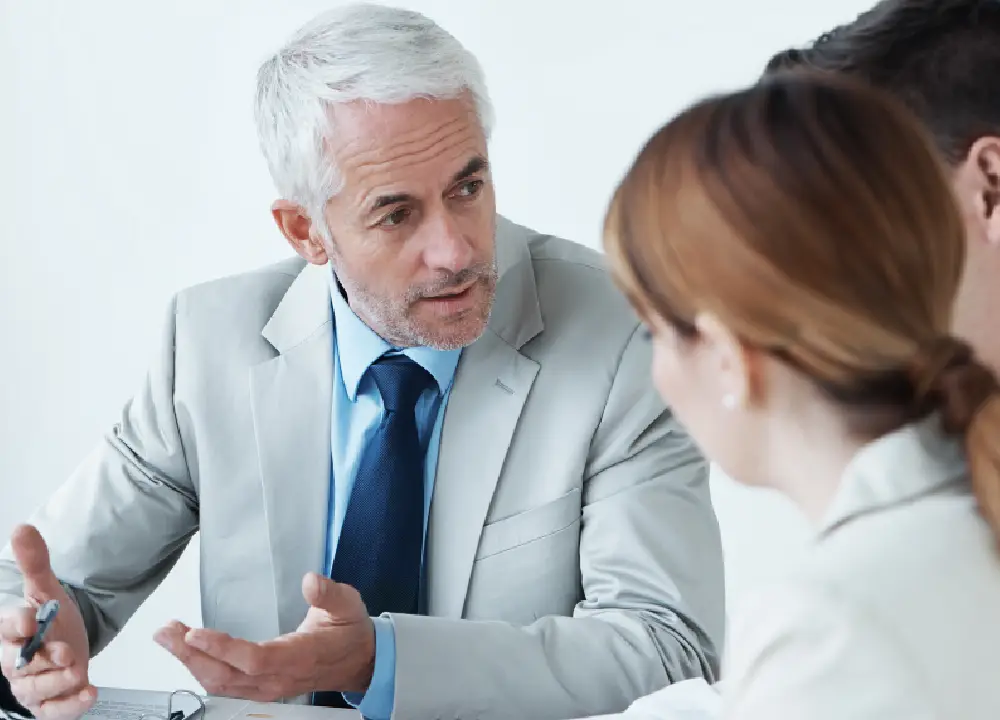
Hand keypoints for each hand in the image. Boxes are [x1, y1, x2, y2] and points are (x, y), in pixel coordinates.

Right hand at [0, 525, 95, 719]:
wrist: (69, 642)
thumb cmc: (51, 619)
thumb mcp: (47, 589)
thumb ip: (35, 562)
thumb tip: (23, 528)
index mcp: (12, 631)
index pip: (7, 627)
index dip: (17, 624)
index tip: (30, 620)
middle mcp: (16, 662)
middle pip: (20, 665)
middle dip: (42, 660)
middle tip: (64, 651)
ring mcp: (31, 685)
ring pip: (36, 690)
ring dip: (58, 682)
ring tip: (78, 670)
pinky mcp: (49, 703)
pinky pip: (54, 712)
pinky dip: (71, 707)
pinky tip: (88, 695)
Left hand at [154, 573, 374, 700]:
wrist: (359, 660)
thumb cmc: (349, 631)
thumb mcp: (348, 605)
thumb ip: (329, 593)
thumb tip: (311, 581)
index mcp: (299, 657)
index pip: (255, 659)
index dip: (222, 649)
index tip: (195, 633)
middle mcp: (278, 678)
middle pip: (227, 675)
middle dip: (191, 655)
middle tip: (166, 631)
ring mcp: (267, 687)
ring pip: (220, 683)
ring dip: (190, 662)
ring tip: (168, 637)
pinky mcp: (260, 687)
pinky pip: (224, 685)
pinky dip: (200, 669)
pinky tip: (187, 652)